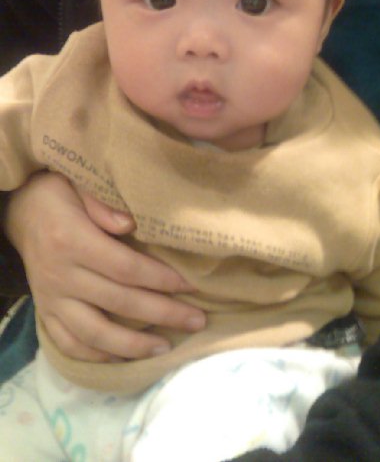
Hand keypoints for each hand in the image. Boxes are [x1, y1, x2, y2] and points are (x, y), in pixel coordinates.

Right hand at [6, 172, 205, 361]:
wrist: (20, 210)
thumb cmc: (59, 193)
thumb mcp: (79, 183)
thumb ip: (102, 202)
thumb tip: (130, 223)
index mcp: (72, 240)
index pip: (125, 267)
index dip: (161, 279)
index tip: (191, 286)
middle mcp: (60, 275)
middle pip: (118, 302)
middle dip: (163, 314)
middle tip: (197, 320)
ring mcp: (51, 298)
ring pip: (94, 333)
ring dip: (133, 346)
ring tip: (166, 348)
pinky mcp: (45, 311)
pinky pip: (69, 343)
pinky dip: (98, 356)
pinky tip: (125, 358)